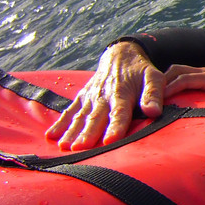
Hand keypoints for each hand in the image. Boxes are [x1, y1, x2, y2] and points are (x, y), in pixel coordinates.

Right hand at [46, 41, 164, 150]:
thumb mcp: (154, 77)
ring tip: (64, 147)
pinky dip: (59, 123)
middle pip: (95, 118)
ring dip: (71, 132)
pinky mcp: (81, 98)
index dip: (115, 127)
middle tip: (80, 149)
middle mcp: (103, 97)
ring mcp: (90, 98)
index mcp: (122, 94)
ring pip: (80, 117)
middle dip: (88, 133)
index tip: (111, 140)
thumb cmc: (141, 72)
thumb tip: (154, 112)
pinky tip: (50, 136)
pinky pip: (69, 111)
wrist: (120, 56)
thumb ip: (153, 94)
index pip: (120, 113)